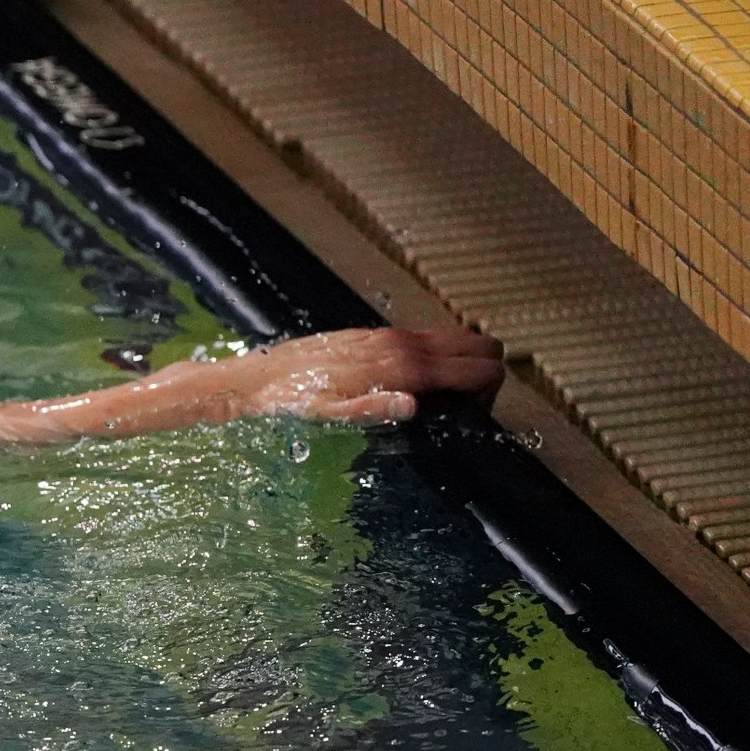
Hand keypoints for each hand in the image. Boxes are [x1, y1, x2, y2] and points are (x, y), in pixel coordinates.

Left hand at [217, 327, 503, 425]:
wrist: (259, 379)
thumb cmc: (294, 401)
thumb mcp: (329, 415)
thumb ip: (371, 408)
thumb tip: (412, 405)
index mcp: (400, 366)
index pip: (476, 366)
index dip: (490, 388)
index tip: (480, 411)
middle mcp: (401, 344)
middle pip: (478, 344)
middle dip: (487, 369)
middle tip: (472, 401)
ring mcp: (390, 337)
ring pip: (454, 337)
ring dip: (465, 360)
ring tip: (452, 393)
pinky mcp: (376, 335)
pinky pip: (427, 337)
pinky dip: (441, 354)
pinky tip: (422, 379)